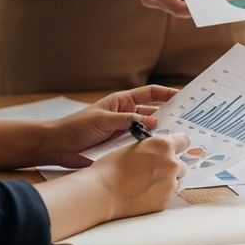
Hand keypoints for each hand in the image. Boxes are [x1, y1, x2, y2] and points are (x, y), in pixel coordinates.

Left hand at [41, 85, 178, 167]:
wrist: (57, 146)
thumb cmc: (75, 127)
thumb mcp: (103, 120)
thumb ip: (129, 120)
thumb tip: (154, 122)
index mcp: (122, 102)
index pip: (150, 93)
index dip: (166, 93)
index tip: (183, 97)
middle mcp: (126, 115)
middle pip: (153, 112)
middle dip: (169, 115)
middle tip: (187, 121)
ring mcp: (124, 131)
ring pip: (148, 130)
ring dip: (160, 133)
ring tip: (177, 138)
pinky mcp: (120, 146)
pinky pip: (139, 144)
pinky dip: (149, 147)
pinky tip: (159, 152)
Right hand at [91, 133, 188, 219]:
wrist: (101, 193)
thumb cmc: (110, 169)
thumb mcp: (132, 148)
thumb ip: (151, 148)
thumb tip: (157, 151)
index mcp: (163, 146)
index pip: (183, 141)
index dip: (177, 145)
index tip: (174, 149)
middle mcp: (171, 164)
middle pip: (180, 164)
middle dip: (169, 166)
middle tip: (152, 171)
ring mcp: (170, 184)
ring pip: (175, 181)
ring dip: (165, 181)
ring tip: (144, 184)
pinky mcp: (165, 201)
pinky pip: (167, 195)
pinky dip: (158, 194)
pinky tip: (142, 194)